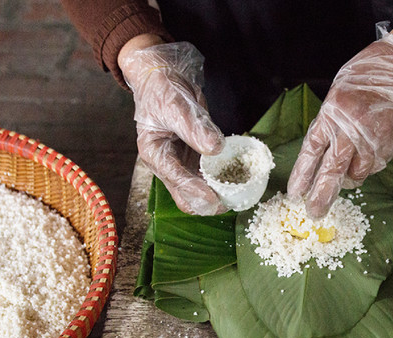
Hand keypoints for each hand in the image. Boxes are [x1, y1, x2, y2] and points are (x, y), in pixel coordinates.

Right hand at [119, 37, 225, 214]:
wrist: (163, 80)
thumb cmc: (162, 91)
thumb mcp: (176, 106)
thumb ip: (195, 128)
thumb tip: (215, 149)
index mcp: (155, 154)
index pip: (176, 180)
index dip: (196, 191)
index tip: (216, 198)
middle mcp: (166, 164)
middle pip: (185, 196)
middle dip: (207, 202)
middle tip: (231, 202)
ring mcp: (180, 164)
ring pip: (198, 190)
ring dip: (217, 194)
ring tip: (238, 194)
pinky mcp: (193, 159)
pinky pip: (208, 176)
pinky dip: (221, 180)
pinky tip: (237, 179)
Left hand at [286, 33, 392, 218]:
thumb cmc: (364, 78)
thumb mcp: (336, 97)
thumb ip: (329, 125)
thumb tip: (322, 156)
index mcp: (332, 113)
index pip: (312, 150)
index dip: (302, 174)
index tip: (295, 193)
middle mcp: (351, 128)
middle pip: (332, 170)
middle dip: (322, 195)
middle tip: (315, 213)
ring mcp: (373, 138)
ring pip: (357, 173)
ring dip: (349, 179)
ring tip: (347, 175)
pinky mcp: (391, 143)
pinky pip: (375, 165)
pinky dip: (368, 166)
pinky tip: (368, 155)